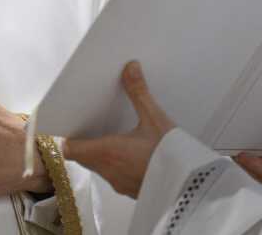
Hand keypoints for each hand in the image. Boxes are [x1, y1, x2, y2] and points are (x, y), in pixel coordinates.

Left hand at [61, 60, 174, 197]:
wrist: (193, 189)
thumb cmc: (173, 157)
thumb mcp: (155, 119)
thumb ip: (138, 93)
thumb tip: (130, 68)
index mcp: (107, 152)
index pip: (70, 149)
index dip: (69, 137)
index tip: (74, 124)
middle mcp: (109, 171)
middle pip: (83, 158)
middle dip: (85, 142)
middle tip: (92, 125)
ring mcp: (120, 184)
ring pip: (98, 168)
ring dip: (101, 154)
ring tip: (112, 137)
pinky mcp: (133, 192)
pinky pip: (115, 177)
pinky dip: (116, 165)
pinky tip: (130, 154)